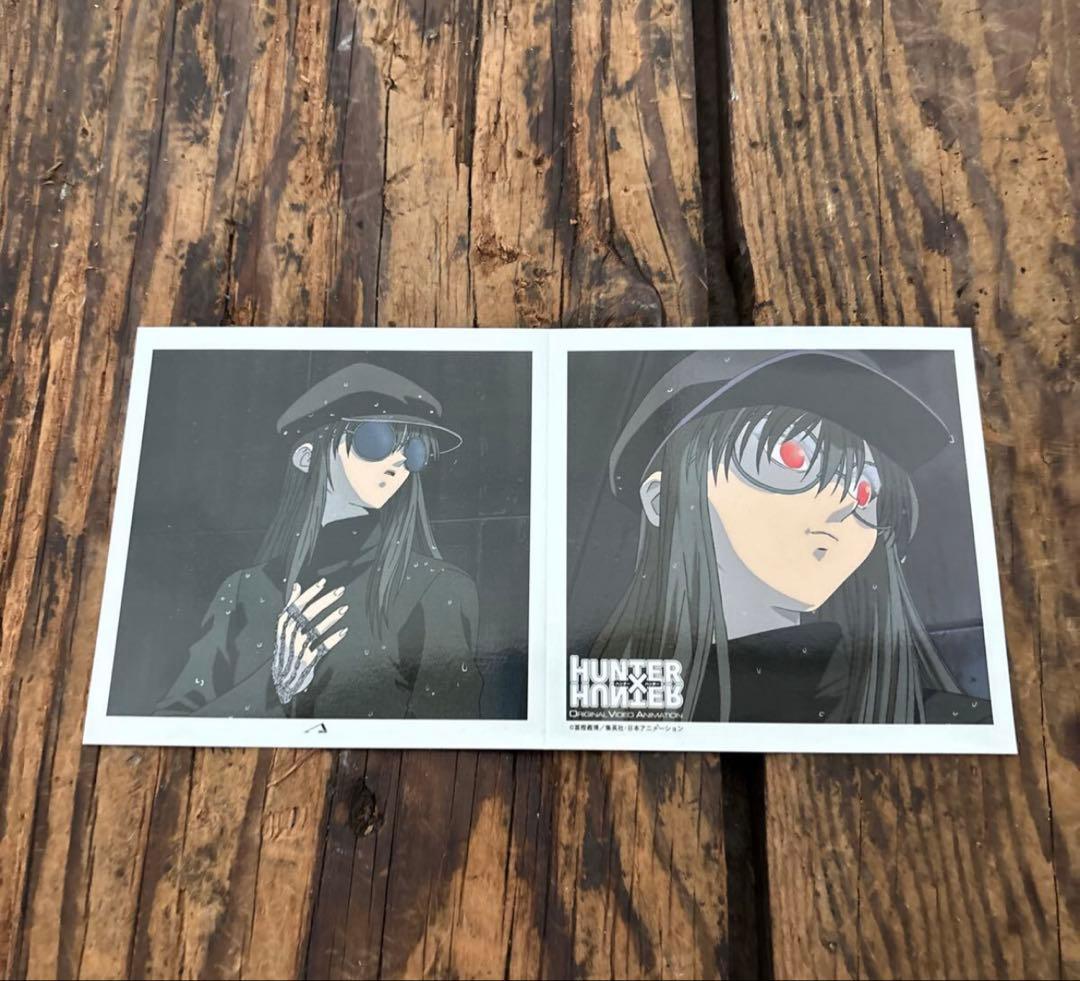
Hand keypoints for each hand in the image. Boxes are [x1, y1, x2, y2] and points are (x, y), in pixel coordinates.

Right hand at [272, 578, 348, 705]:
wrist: (284, 678)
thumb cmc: (287, 648)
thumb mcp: (285, 626)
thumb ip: (291, 606)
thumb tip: (296, 586)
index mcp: (284, 625)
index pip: (297, 605)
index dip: (310, 593)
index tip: (323, 583)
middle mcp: (290, 635)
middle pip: (309, 614)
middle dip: (326, 600)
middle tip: (340, 591)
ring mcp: (299, 648)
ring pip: (316, 630)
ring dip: (332, 618)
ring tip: (344, 609)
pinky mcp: (308, 660)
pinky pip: (323, 647)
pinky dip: (333, 639)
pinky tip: (343, 631)